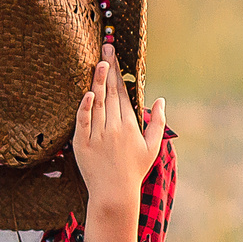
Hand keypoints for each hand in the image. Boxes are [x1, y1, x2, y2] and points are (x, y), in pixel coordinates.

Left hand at [72, 43, 164, 215]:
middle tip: (105, 47)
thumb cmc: (134, 170)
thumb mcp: (152, 147)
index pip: (123, 93)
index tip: (115, 55)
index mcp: (130, 126)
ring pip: (97, 103)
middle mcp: (114, 128)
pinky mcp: (82, 144)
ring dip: (98, 81)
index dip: (118, 72)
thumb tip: (160, 100)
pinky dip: (85, 107)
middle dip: (108, 68)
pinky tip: (87, 93)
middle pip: (111, 93)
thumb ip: (157, 122)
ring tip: (98, 61)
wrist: (114, 194)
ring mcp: (97, 135)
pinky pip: (83, 122)